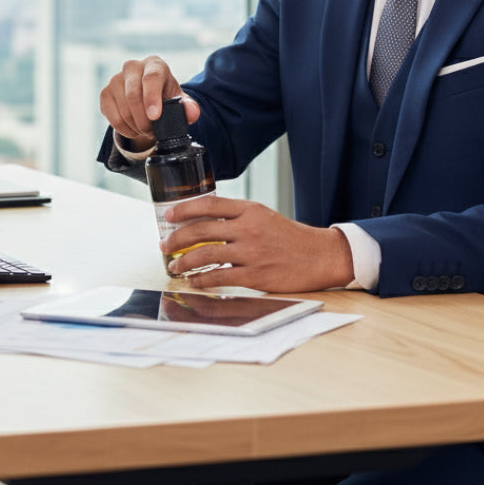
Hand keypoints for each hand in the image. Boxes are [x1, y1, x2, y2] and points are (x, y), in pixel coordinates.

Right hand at [99, 55, 200, 148]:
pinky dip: (124, 129)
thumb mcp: (179, 100)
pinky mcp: (105, 93)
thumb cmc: (165, 96)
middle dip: (144, 120)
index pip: (151, 78)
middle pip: (133, 95)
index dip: (152, 98)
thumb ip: (189, 106)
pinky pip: (112, 117)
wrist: (147, 98)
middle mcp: (132, 66)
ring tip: (146, 131)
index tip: (155, 116)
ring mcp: (115, 79)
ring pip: (123, 109)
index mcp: (154, 64)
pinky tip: (134, 129)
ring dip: (136, 126)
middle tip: (153, 132)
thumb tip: (192, 113)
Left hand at [160, 194, 354, 292]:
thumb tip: (203, 221)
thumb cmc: (288, 236)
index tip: (168, 215)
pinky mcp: (255, 275)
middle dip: (177, 239)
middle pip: (201, 230)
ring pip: (205, 254)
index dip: (184, 209)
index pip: (209, 204)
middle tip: (165, 245)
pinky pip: (220, 277)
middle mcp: (248, 228)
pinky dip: (202, 279)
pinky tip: (195, 281)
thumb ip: (236, 216)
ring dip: (184, 261)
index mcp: (249, 210)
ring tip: (175, 266)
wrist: (318, 255)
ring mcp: (251, 252)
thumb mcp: (263, 216)